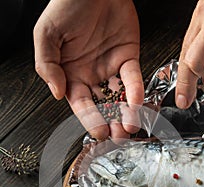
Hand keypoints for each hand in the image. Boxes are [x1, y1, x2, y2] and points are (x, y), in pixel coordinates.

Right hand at [34, 0, 143, 139]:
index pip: (81, 105)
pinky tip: (136, 102)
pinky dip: (136, 91)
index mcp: (70, 75)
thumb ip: (47, 65)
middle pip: (102, 106)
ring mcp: (110, 68)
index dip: (90, 120)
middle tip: (118, 137)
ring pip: (120, 97)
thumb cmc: (67, 6)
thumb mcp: (46, 35)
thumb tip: (57, 94)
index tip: (99, 133)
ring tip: (130, 128)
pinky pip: (133, 78)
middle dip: (110, 123)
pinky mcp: (128, 58)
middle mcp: (91, 76)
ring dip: (126, 114)